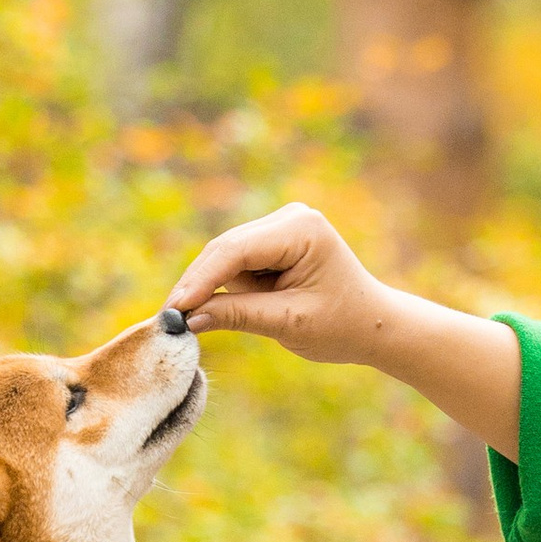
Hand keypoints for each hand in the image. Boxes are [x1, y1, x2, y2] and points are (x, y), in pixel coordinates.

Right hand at [162, 205, 391, 364]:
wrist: (372, 325)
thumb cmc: (341, 325)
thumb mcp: (288, 323)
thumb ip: (238, 316)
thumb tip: (188, 319)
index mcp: (301, 229)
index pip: (236, 251)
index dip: (201, 280)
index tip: (174, 309)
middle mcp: (290, 216)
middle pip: (225, 249)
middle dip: (198, 284)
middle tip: (168, 319)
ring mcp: (280, 225)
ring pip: (226, 257)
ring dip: (213, 288)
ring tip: (195, 321)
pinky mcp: (273, 240)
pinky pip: (236, 263)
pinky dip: (225, 287)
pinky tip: (211, 309)